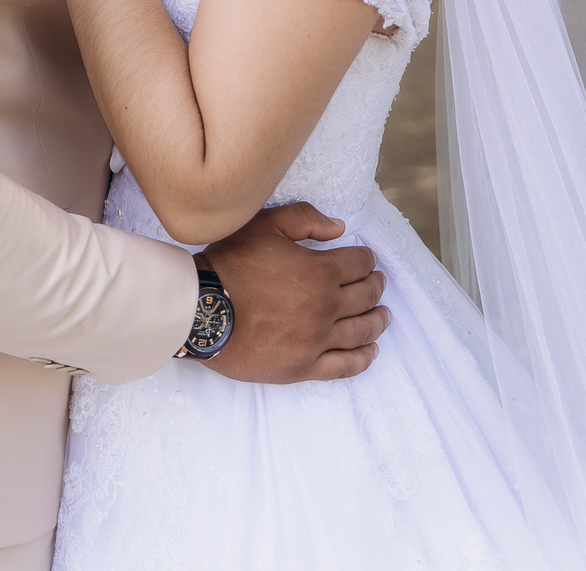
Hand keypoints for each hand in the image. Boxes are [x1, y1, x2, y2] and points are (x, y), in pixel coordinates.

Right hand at [199, 203, 388, 383]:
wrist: (202, 311)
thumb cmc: (230, 264)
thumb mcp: (265, 225)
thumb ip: (305, 219)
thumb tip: (339, 227)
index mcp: (319, 272)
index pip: (359, 264)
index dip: (366, 258)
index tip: (367, 258)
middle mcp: (325, 308)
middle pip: (365, 297)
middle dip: (375, 286)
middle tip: (377, 282)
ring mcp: (316, 340)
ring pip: (361, 332)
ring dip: (378, 320)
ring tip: (384, 315)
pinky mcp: (304, 366)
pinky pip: (345, 366)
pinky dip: (364, 358)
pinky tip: (371, 350)